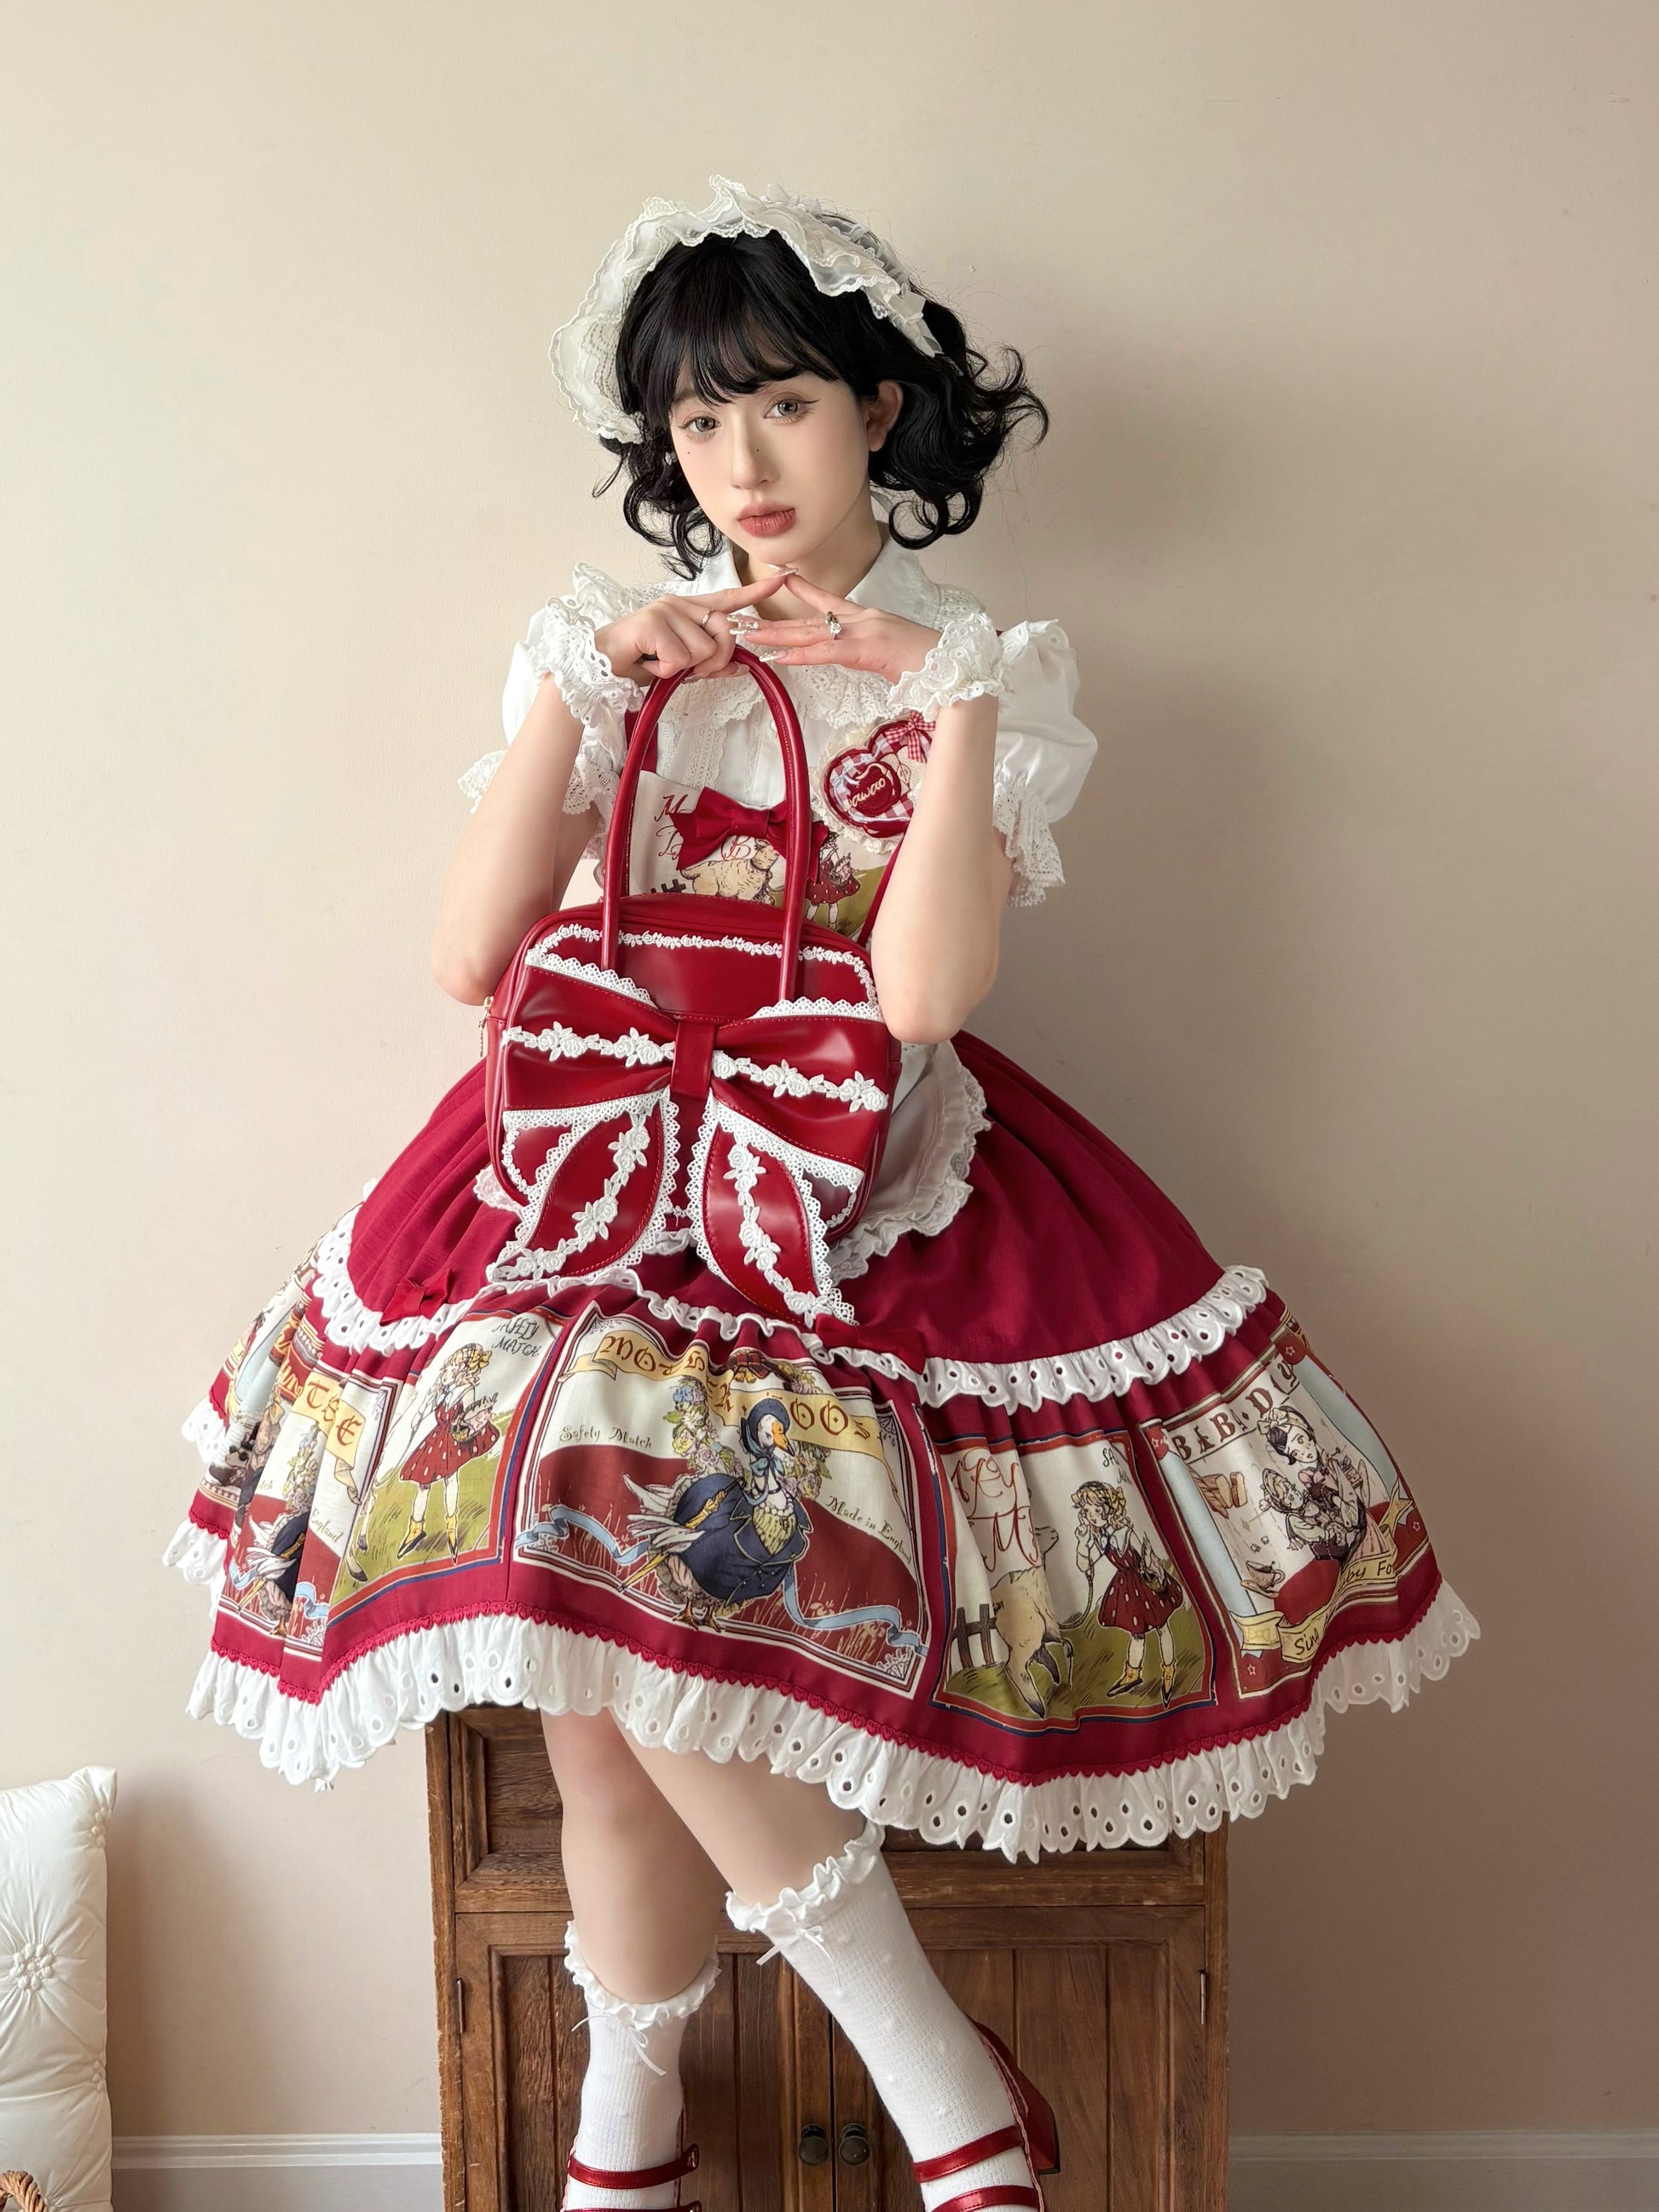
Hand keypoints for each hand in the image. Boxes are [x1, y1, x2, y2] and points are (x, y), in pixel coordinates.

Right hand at [594, 572, 792, 685]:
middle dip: (712, 661)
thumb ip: (710, 665)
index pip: (727, 599)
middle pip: (724, 633)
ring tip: (659, 664)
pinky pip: (681, 658)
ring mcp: (666, 610)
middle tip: (683, 669)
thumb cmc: (639, 662)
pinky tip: (650, 664)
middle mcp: (679, 603)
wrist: (600, 668)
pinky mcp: (653, 623)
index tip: (782, 578)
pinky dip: (666, 671)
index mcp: (688, 610)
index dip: (755, 593)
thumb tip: (740, 668)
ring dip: (683, 669)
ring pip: (704, 650)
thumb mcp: (681, 667)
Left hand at [735, 569, 940, 685]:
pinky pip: (825, 651)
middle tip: (745, 619)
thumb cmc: (930, 664)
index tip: (782, 578)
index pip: (830, 602)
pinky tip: (780, 655)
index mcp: (869, 619)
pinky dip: (801, 654)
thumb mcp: (894, 654)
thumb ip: (873, 651)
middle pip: (810, 620)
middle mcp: (863, 619)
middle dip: (775, 621)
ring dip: (778, 636)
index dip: (804, 591)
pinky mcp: (865, 649)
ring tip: (750, 636)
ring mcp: (864, 631)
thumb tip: (862, 656)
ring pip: (811, 633)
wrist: (952, 666)